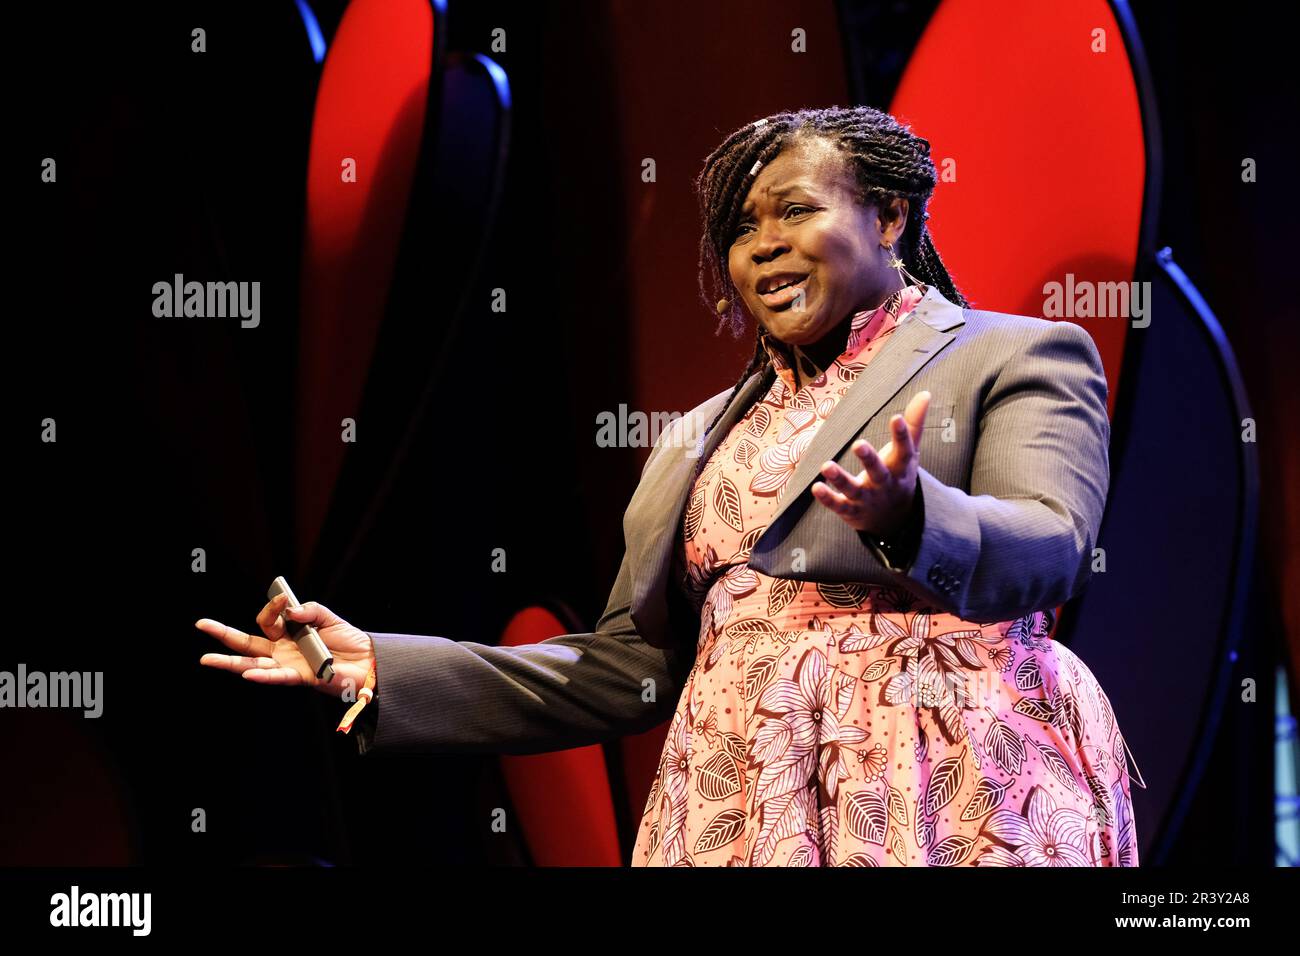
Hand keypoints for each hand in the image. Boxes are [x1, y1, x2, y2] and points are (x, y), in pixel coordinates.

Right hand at [197, 592, 374, 698]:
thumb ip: (308, 609)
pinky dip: (263, 675)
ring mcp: (289, 665)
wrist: (370, 660)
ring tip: (206, 659)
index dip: (272, 607)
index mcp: (288, 635)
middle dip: (224, 634)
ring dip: (230, 663)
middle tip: (202, 624)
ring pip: (254, 665)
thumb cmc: (349, 641)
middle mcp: (284, 651)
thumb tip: (288, 610)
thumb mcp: (328, 617)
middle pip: (248, 644)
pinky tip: (247, 674)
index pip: (268, 621)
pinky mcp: (302, 678)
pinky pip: (278, 677)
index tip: (282, 598)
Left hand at [811, 389, 930, 534]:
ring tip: (826, 465)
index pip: (904, 451)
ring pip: (853, 490)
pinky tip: (816, 487)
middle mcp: (884, 484)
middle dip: (869, 459)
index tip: (896, 418)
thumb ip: (914, 424)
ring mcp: (867, 499)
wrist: (895, 521)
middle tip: (858, 444)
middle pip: (878, 472)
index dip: (902, 435)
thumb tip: (926, 393)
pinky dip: (828, 498)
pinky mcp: (851, 510)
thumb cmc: (899, 477)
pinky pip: (839, 505)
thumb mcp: (909, 453)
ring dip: (840, 479)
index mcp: (900, 468)